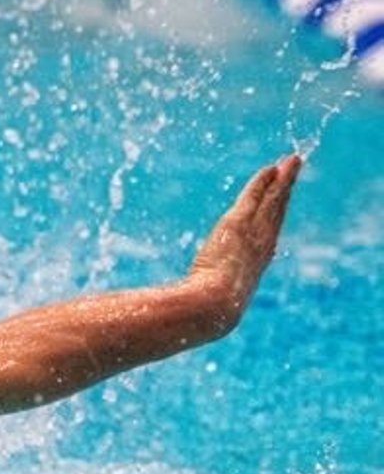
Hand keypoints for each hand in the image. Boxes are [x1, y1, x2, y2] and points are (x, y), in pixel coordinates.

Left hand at [184, 154, 301, 336]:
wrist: (214, 306)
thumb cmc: (207, 311)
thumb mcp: (208, 303)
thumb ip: (200, 296)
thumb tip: (178, 312)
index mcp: (255, 266)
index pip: (269, 236)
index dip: (276, 218)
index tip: (281, 204)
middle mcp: (261, 247)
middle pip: (277, 213)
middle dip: (286, 191)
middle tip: (294, 171)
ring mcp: (253, 234)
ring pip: (273, 201)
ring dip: (283, 180)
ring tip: (292, 161)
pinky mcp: (239, 224)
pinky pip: (255, 197)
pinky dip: (264, 182)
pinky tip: (270, 168)